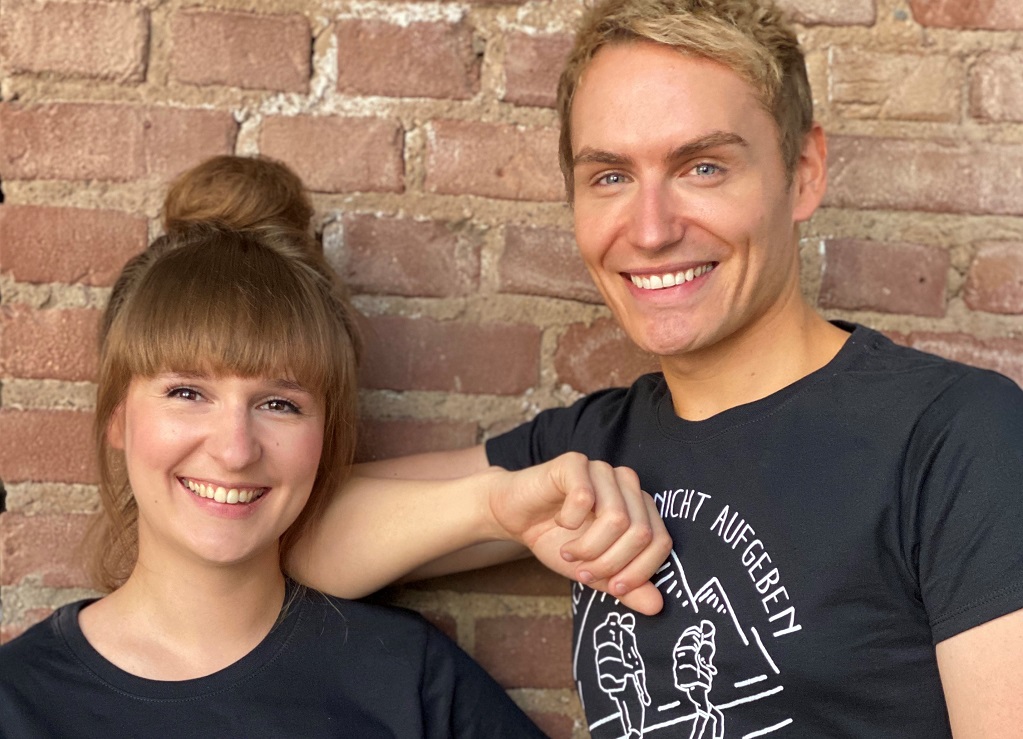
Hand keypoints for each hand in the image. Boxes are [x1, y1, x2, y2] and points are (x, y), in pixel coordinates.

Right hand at [486, 452, 672, 614]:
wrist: (516, 516)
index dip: (639, 572)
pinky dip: (570, 521)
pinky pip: (585, 498)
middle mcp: (627, 484)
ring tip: (569, 552)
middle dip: (609, 564)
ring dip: (588, 547)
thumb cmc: (557, 539)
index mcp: (640, 507)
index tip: (612, 588)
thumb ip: (627, 587)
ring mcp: (603, 470)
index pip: (661, 542)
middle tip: (582, 572)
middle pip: (640, 533)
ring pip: (617, 518)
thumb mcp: (594, 571)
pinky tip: (560, 522)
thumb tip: (657, 606)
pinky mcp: (575, 463)